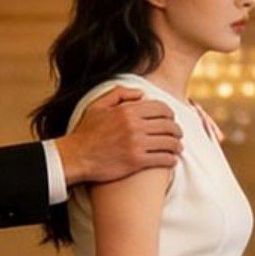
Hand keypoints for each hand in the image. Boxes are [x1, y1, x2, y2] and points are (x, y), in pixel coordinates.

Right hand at [55, 88, 181, 184]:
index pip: (160, 108)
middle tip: (178, 135)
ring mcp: (137, 144)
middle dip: (177, 130)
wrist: (76, 157)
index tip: (171, 119)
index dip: (170, 113)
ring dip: (177, 145)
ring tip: (178, 148)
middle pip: (168, 125)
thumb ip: (119, 94)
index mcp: (127, 110)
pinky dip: (171, 159)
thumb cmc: (86, 132)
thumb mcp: (98, 105)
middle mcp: (135, 125)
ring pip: (169, 142)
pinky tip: (172, 160)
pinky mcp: (136, 161)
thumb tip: (142, 94)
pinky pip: (162, 159)